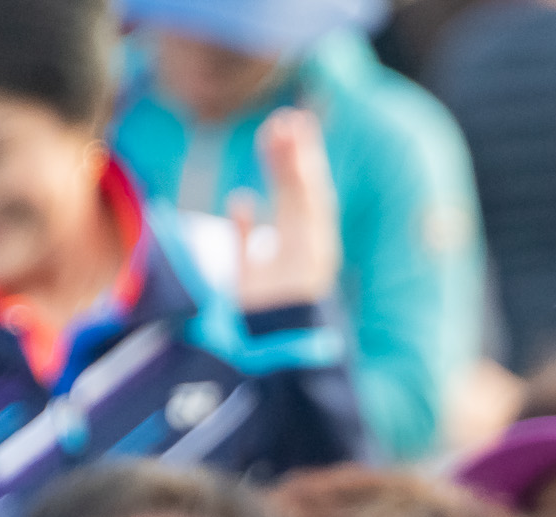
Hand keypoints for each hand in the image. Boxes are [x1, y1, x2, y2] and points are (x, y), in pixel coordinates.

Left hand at [233, 109, 341, 312]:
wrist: (274, 359)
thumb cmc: (261, 321)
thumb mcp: (246, 272)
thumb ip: (243, 238)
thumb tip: (241, 199)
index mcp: (296, 245)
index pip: (294, 194)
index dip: (287, 160)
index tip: (278, 130)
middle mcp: (309, 248)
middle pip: (302, 192)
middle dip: (295, 156)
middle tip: (285, 118)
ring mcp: (314, 257)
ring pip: (309, 201)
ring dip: (300, 166)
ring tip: (290, 131)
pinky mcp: (314, 270)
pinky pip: (310, 226)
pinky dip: (305, 197)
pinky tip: (288, 163)